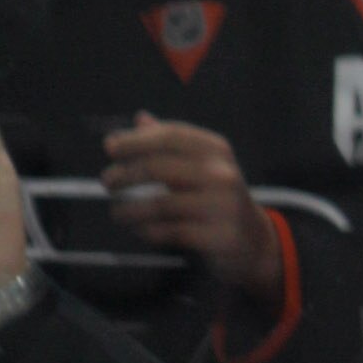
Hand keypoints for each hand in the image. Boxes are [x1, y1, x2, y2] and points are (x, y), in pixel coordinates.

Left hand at [101, 114, 286, 309]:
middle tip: (107, 182)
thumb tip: (139, 119)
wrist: (255, 243)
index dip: (136, 140)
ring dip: (131, 209)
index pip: (170, 136)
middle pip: (160, 167)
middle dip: (126, 174)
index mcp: (217, 150)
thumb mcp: (203, 165)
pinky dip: (149, 230)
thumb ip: (172, 144)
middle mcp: (222, 174)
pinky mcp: (218, 237)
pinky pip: (171, 231)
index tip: (110, 148)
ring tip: (116, 212)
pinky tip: (139, 229)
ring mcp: (222, 207)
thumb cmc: (220, 199)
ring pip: (161, 203)